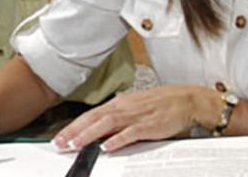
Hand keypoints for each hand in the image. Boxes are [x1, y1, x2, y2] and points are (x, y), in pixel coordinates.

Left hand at [53, 85, 218, 152]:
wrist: (188, 100)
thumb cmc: (164, 104)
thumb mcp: (137, 107)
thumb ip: (120, 117)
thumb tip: (102, 129)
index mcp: (121, 103)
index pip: (92, 114)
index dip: (74, 125)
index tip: (60, 136)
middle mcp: (126, 107)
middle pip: (94, 118)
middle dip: (74, 131)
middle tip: (59, 143)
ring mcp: (137, 115)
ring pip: (107, 124)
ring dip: (89, 135)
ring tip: (74, 145)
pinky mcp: (150, 125)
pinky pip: (130, 133)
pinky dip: (117, 140)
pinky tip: (106, 147)